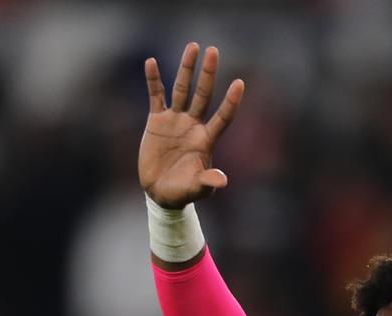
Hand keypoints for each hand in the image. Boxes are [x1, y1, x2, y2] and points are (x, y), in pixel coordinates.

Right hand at [141, 43, 244, 208]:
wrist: (160, 193)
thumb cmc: (182, 192)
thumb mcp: (197, 189)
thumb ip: (207, 182)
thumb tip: (222, 180)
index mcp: (206, 139)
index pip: (223, 116)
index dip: (231, 101)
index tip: (240, 82)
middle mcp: (193, 125)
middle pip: (203, 94)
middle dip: (208, 74)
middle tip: (213, 51)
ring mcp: (176, 120)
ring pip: (182, 89)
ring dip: (186, 69)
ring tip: (193, 47)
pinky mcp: (157, 121)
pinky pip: (156, 96)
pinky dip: (153, 80)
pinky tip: (151, 62)